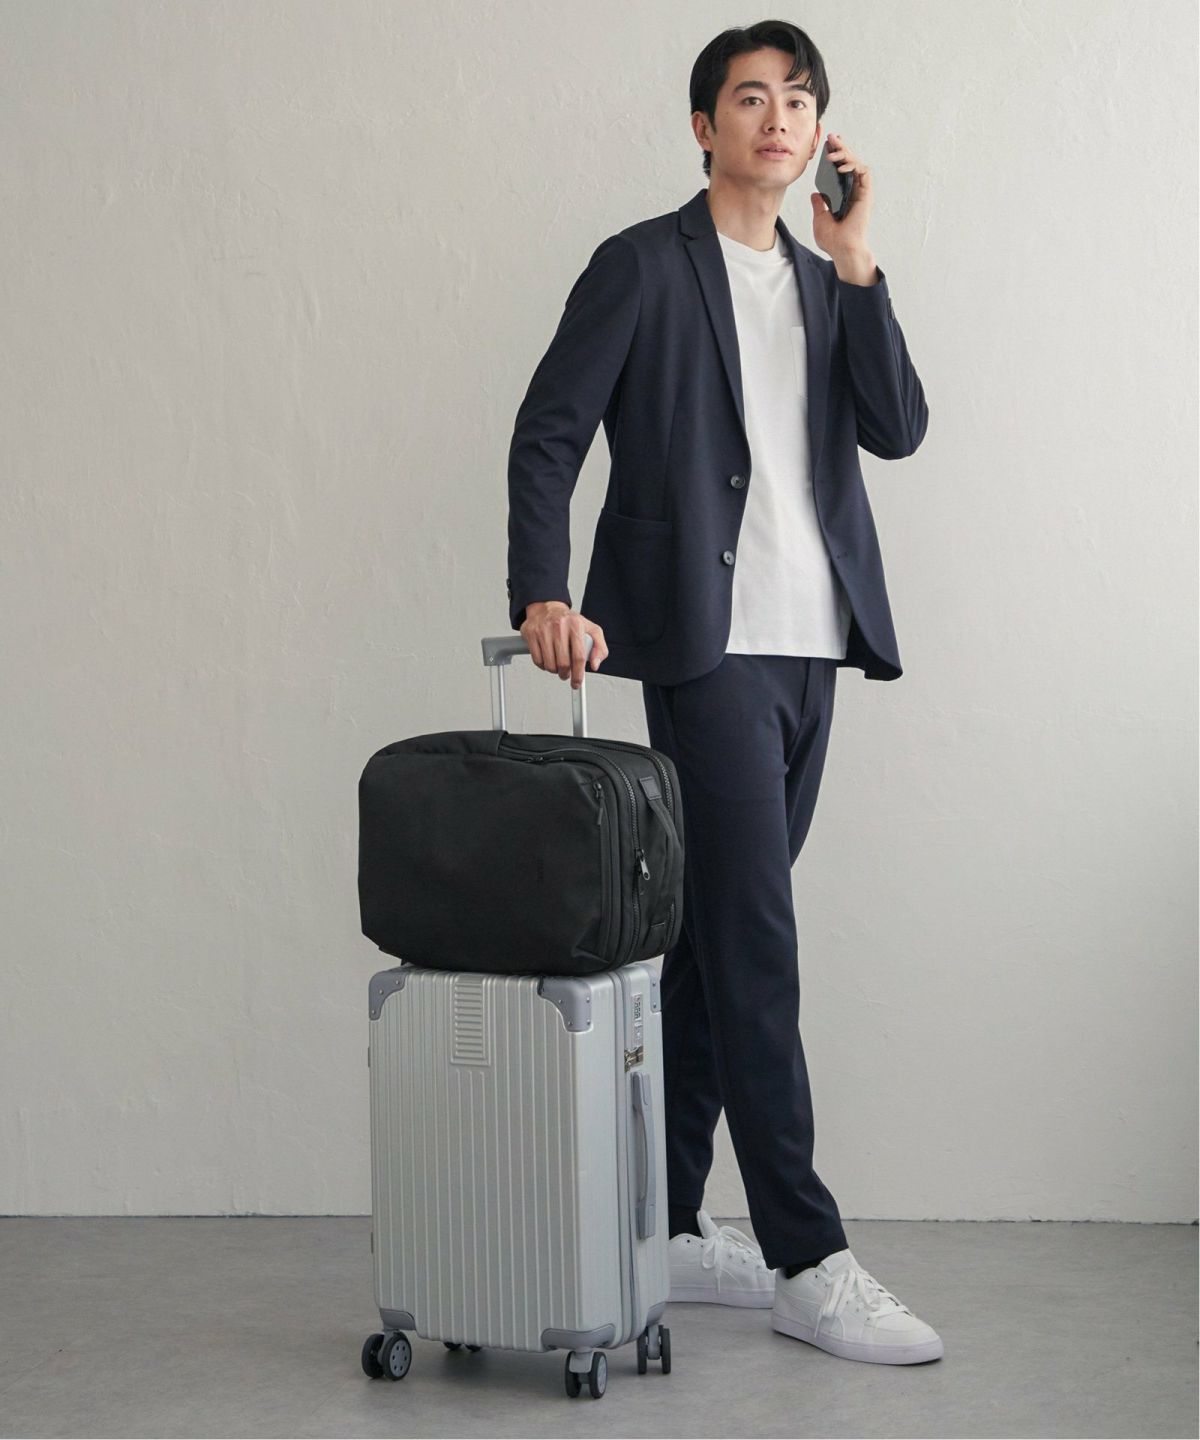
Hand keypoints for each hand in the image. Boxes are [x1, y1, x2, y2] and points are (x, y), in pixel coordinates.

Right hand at [521, 602, 608, 688]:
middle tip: (566, 674)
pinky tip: (547, 659)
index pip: (579, 656)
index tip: (577, 683)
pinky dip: (543, 665)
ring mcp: (543, 630)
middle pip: (563, 663)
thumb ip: (599, 648)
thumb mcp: (591, 630)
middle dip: (565, 674)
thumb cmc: (569, 622)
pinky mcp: (531, 634)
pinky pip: (537, 660)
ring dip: (554, 670)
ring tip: (557, 664)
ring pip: (549, 664)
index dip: (578, 674)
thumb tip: (595, 665)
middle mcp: (559, 626)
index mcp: (576, 625)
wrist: (547, 607)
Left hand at [810, 132, 873, 264]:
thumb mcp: (820, 218)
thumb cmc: (833, 240)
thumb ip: (819, 205)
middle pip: (849, 162)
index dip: (836, 156)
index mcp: (843, 195)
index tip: (828, 146)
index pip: (841, 170)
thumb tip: (816, 194)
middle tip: (831, 138)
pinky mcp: (866, 193)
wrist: (843, 249)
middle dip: (841, 148)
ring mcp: (860, 191)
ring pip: (856, 163)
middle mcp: (853, 191)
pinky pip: (862, 171)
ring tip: (832, 154)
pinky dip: (853, 165)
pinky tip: (841, 167)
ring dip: (845, 154)